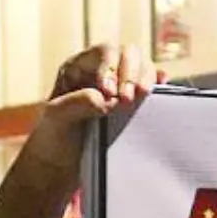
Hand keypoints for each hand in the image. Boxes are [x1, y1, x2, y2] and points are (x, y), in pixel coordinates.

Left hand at [24, 44, 162, 174]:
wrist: (62, 164)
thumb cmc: (54, 138)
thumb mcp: (55, 120)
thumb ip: (76, 104)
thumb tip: (107, 99)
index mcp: (80, 67)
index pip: (104, 53)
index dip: (111, 68)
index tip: (110, 93)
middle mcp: (103, 71)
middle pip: (127, 54)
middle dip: (131, 74)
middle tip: (127, 99)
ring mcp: (121, 86)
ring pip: (143, 67)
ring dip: (146, 79)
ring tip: (142, 98)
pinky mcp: (135, 103)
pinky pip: (152, 87)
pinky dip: (160, 86)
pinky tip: (162, 88)